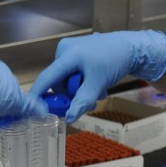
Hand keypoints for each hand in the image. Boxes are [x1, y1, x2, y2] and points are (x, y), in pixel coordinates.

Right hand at [28, 30, 165, 122]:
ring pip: (67, 79)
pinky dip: (82, 82)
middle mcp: (64, 49)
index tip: (32, 109)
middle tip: (90, 100)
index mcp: (67, 54)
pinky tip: (96, 83)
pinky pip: (73, 73)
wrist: (133, 48)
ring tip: (97, 91)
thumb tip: (69, 118)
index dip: (38, 94)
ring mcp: (71, 49)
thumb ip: (82, 101)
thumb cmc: (115, 61)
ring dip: (80, 89)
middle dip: (73, 94)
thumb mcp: (98, 84)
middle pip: (59, 81)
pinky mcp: (77, 52)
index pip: (47, 77)